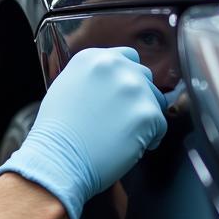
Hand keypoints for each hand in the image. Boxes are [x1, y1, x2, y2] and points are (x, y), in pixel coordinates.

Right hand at [0, 47, 167, 218]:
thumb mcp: (66, 88)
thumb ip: (93, 78)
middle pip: (144, 77)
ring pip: (156, 101)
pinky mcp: (147, 113)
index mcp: (93, 58)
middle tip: (120, 121)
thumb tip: (112, 82)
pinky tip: (127, 146)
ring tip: (123, 135)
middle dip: (137, 98)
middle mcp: (115, 66)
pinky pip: (161, 125)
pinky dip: (150, 138)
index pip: (127, 58)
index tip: (121, 97)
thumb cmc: (57, 133)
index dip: (126, 80)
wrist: (58, 160)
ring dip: (145, 117)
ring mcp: (133, 88)